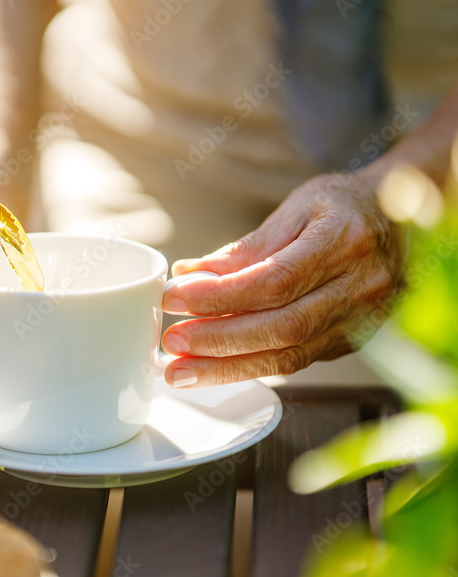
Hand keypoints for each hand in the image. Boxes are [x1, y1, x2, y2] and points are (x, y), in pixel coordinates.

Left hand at [159, 171, 404, 388]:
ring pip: (289, 356)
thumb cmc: (345, 206)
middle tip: (171, 342)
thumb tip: (190, 276)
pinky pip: (297, 362)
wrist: (405, 220)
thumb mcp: (297, 208)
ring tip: (180, 369)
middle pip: (281, 327)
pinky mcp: (352, 342)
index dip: (218, 296)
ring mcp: (362, 321)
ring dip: (227, 367)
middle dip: (218, 341)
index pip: (273, 280)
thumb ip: (246, 248)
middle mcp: (361, 287)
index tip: (174, 297)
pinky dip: (250, 366)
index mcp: (345, 242)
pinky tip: (213, 366)